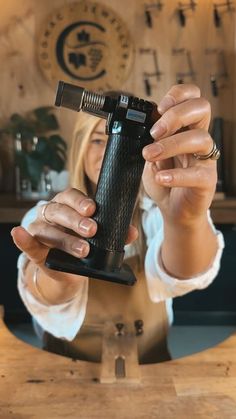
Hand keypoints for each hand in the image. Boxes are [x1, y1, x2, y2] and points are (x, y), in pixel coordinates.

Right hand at [11, 188, 137, 281]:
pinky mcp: (34, 249)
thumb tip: (132, 232)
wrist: (72, 270)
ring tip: (83, 250)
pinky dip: (22, 239)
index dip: (81, 201)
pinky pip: (27, 243)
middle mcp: (52, 213)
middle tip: (92, 230)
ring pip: (47, 230)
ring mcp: (41, 230)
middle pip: (59, 211)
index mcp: (68, 205)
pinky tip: (19, 234)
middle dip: (76, 221)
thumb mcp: (101, 239)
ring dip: (64, 239)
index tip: (93, 209)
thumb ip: (114, 234)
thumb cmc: (86, 245)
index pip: (71, 196)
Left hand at [142, 84, 216, 225]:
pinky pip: (198, 174)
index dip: (178, 95)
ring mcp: (205, 159)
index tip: (158, 109)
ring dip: (171, 144)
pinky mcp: (207, 181)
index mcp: (186, 127)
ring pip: (200, 138)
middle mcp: (199, 138)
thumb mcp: (151, 156)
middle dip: (176, 115)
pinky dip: (176, 175)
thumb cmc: (163, 180)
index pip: (192, 97)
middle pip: (202, 108)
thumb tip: (143, 127)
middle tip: (154, 132)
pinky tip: (161, 177)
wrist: (172, 210)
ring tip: (150, 155)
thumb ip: (150, 141)